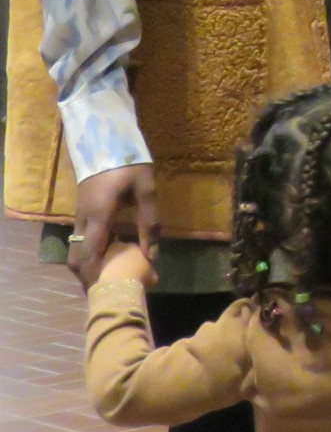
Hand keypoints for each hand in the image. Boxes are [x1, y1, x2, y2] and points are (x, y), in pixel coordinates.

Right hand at [68, 164, 158, 287]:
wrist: (105, 139)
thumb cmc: (129, 163)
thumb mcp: (146, 190)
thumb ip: (150, 222)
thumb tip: (152, 255)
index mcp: (99, 215)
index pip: (91, 253)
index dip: (95, 275)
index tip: (104, 292)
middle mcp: (83, 218)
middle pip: (77, 256)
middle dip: (88, 275)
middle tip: (106, 290)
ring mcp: (80, 214)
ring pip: (76, 248)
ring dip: (88, 265)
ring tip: (108, 278)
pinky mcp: (82, 211)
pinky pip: (81, 239)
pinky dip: (90, 252)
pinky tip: (108, 257)